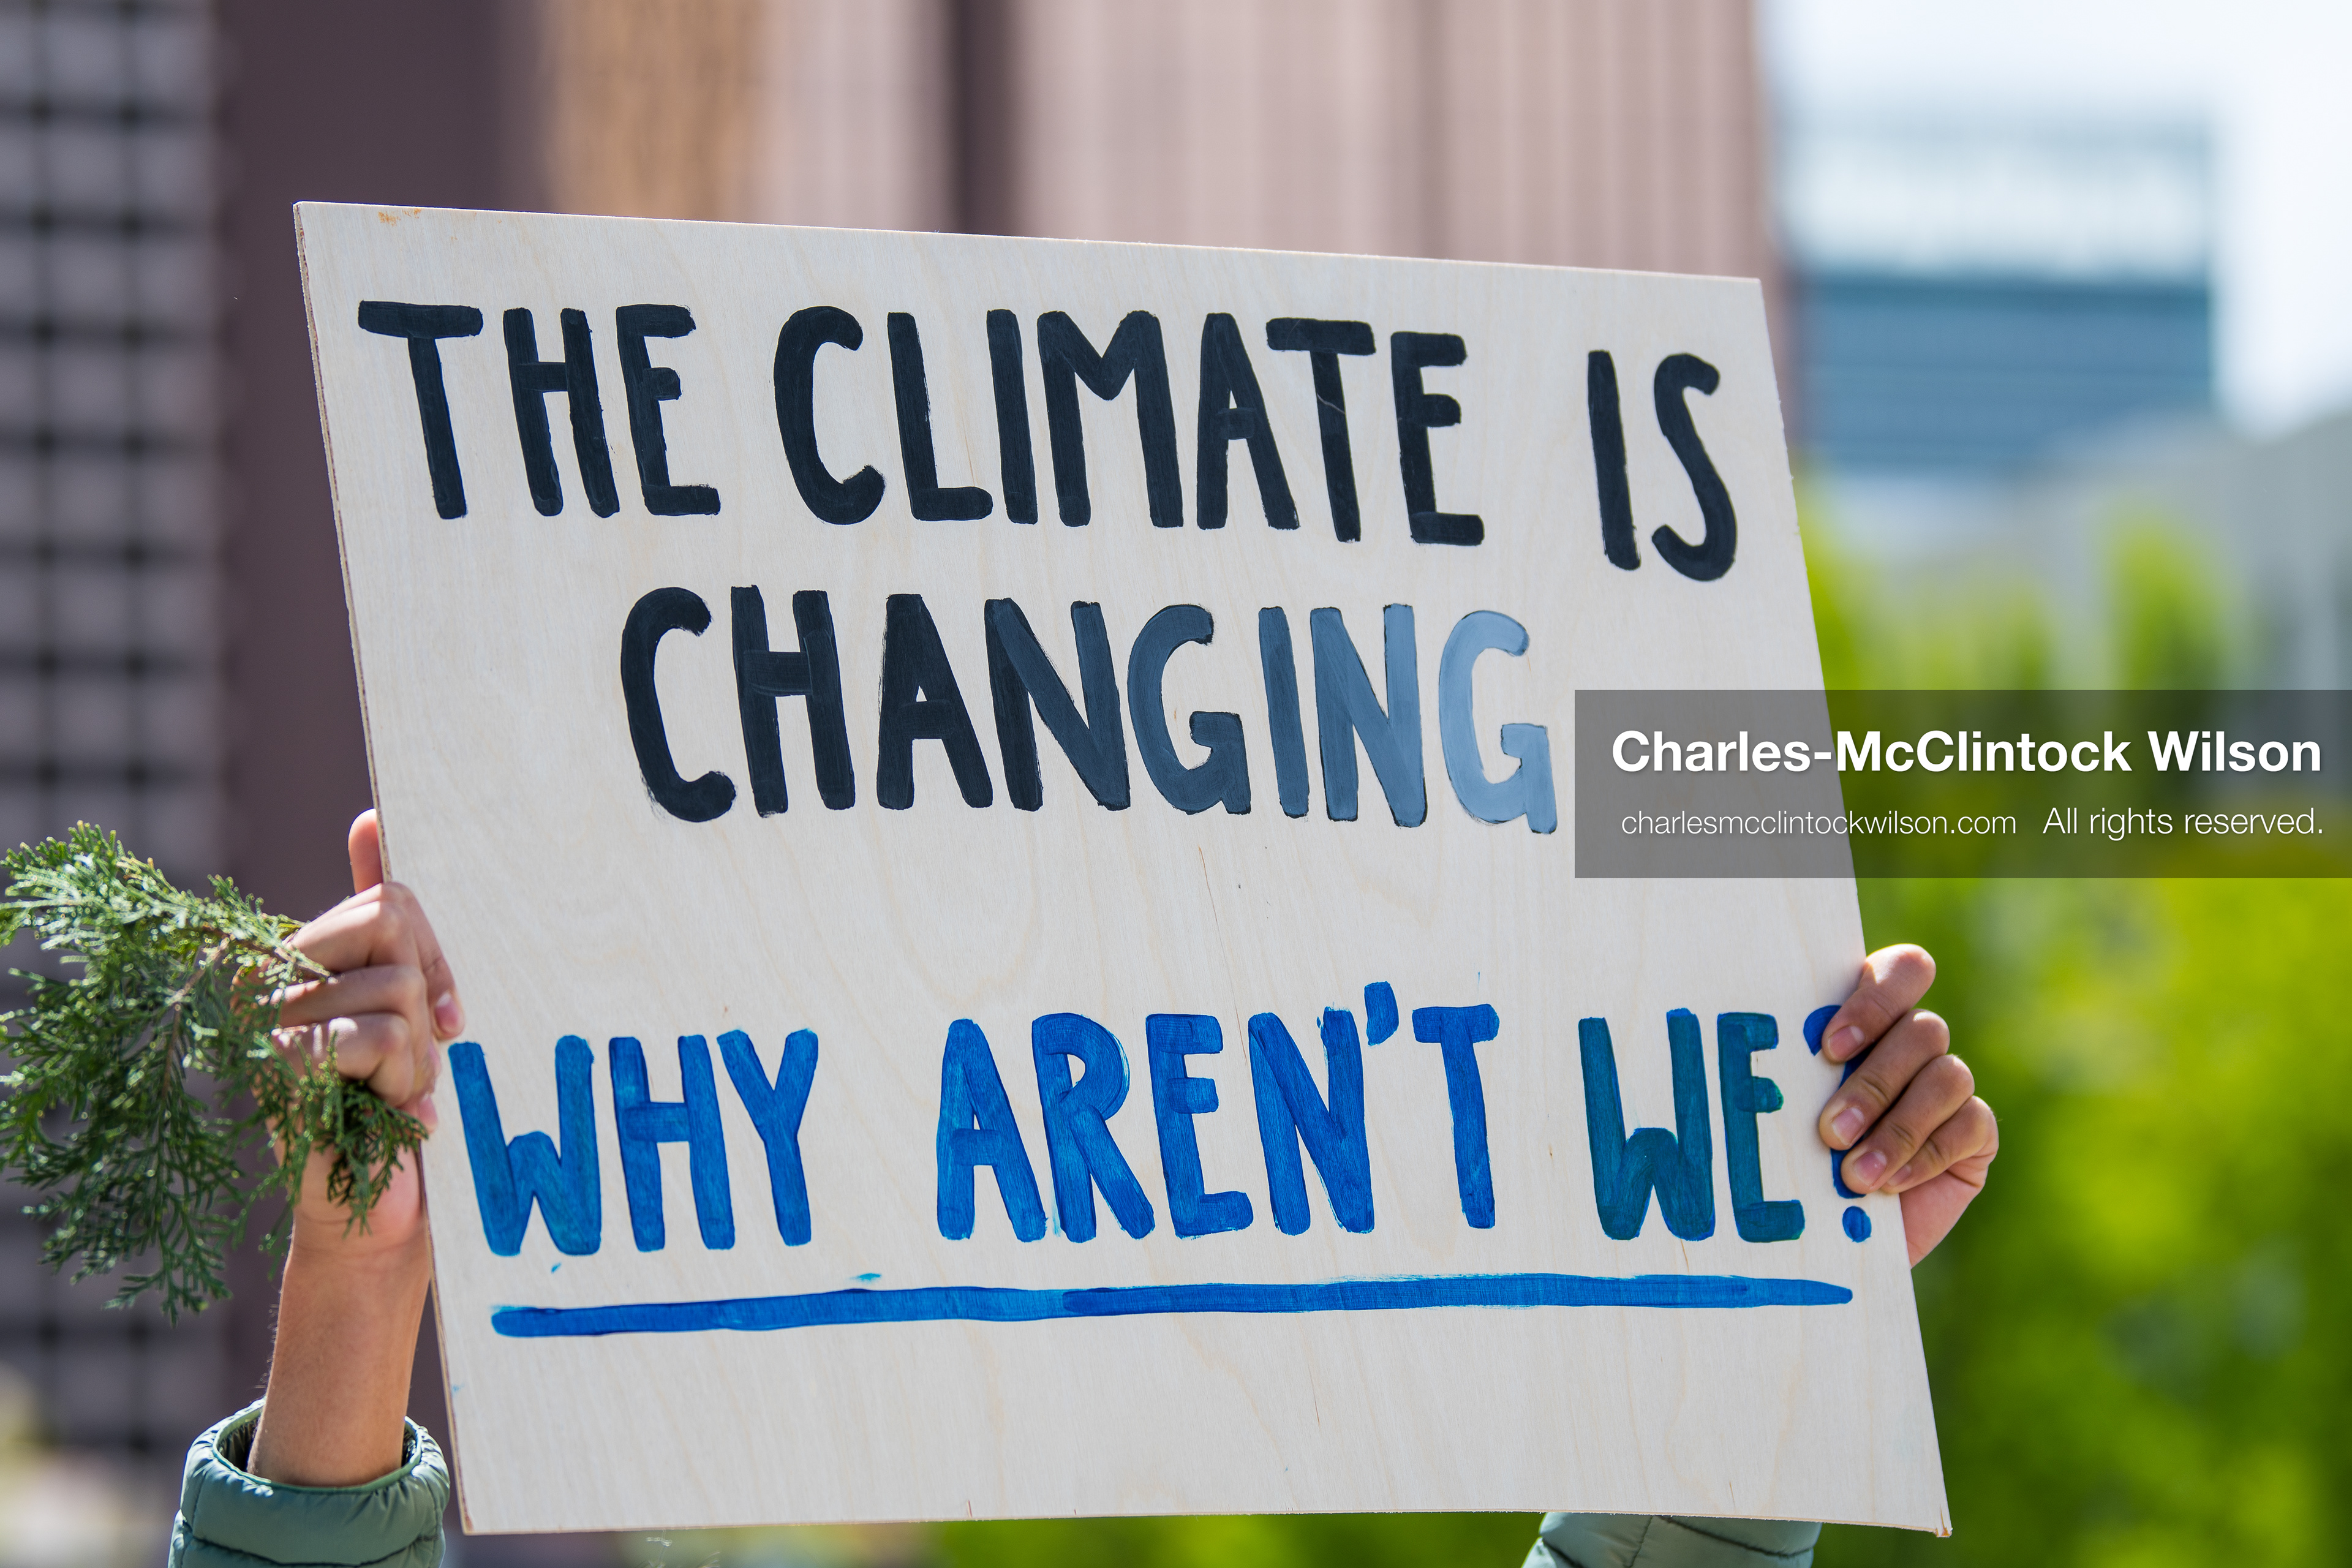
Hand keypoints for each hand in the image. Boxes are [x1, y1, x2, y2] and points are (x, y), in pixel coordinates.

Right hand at [271, 811, 460, 1249]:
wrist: (377, 1213)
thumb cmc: (394, 1105)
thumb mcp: (406, 1001)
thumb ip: (385, 917)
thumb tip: (372, 815)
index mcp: (297, 956)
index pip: (391, 898)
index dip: (437, 957)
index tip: (446, 1016)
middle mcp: (269, 978)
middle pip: (392, 922)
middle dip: (428, 999)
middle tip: (412, 1061)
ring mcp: (270, 1021)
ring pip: (397, 985)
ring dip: (419, 1055)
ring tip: (393, 1095)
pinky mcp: (284, 1064)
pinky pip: (382, 1032)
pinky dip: (404, 1083)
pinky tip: (387, 1118)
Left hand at [1813, 945, 1997, 1265]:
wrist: (1827, 1233)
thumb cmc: (1795, 1161)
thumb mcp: (1788, 1112)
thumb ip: (1795, 1072)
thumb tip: (1765, 1047)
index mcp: (1872, 1018)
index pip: (1903, 971)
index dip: (1874, 1002)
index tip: (1828, 1049)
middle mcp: (1916, 1043)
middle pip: (1922, 1029)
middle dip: (1873, 1083)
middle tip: (1830, 1131)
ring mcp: (1950, 1085)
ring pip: (1947, 1076)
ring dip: (1896, 1128)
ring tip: (1854, 1174)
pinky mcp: (1975, 1133)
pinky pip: (1970, 1125)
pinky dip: (1925, 1155)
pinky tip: (1889, 1185)